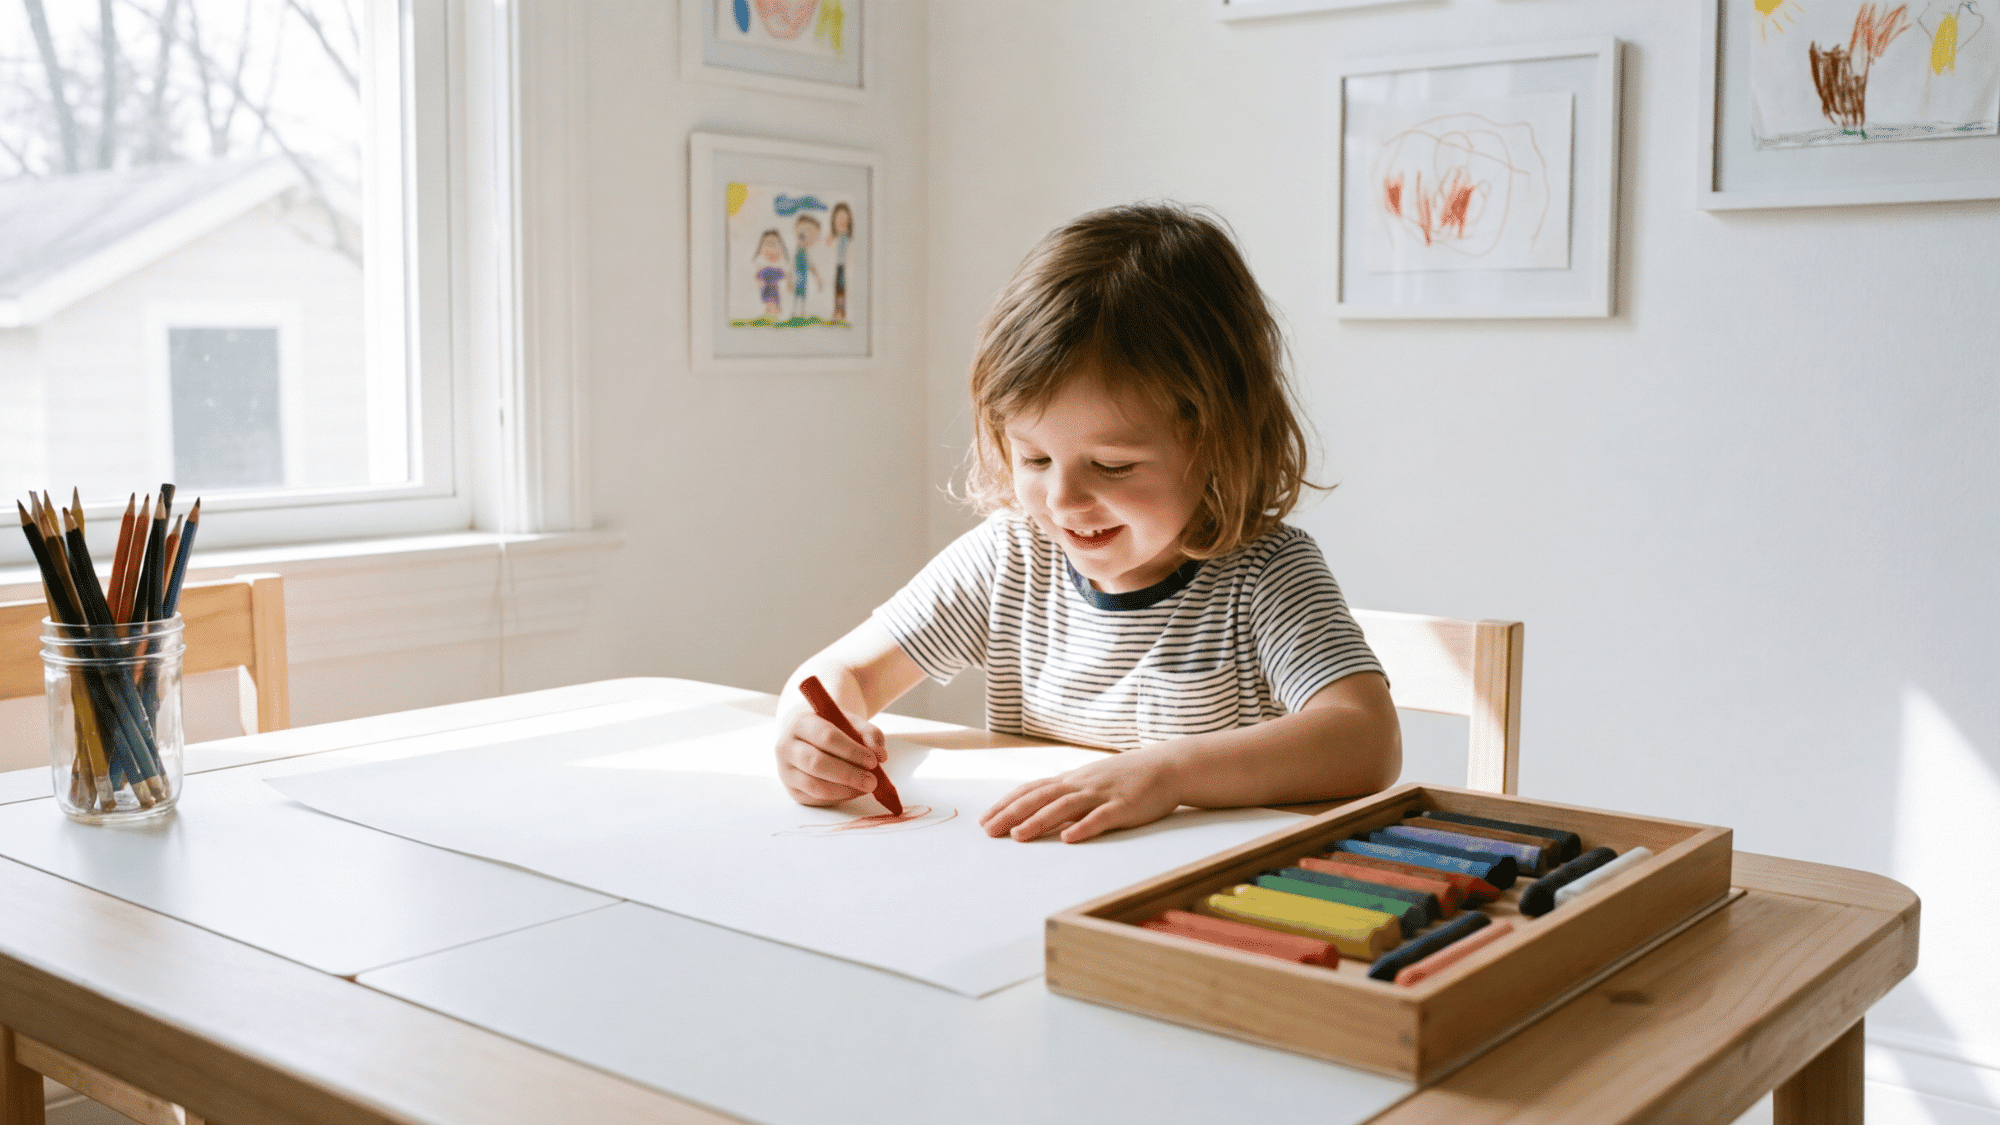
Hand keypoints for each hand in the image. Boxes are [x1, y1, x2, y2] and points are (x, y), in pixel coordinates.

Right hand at [775, 699, 885, 806]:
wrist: (810, 737)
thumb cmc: (833, 729)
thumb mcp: (852, 723)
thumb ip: (870, 734)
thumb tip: (880, 755)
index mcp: (800, 723)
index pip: (826, 737)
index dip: (851, 751)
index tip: (873, 761)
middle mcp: (786, 746)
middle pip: (816, 763)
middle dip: (848, 775)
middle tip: (872, 781)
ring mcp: (786, 771)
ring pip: (814, 785)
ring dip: (844, 789)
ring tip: (866, 787)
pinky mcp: (792, 790)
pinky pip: (815, 799)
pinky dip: (838, 797)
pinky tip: (853, 791)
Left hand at [978, 750, 1181, 843]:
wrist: (1166, 766)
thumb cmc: (1126, 778)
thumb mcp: (1091, 782)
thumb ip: (1067, 795)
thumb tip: (1038, 812)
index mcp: (1072, 780)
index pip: (1031, 790)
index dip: (1006, 804)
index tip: (984, 819)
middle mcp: (1081, 784)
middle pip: (1040, 798)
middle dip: (1012, 814)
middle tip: (988, 832)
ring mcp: (1102, 794)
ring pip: (1065, 807)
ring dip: (1040, 821)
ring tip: (1019, 836)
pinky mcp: (1124, 807)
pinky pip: (1102, 817)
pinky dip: (1084, 828)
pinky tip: (1070, 839)